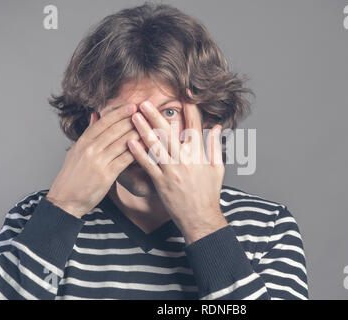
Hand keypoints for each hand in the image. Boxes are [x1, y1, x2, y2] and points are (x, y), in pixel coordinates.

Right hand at [46, 104, 141, 217]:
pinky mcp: (106, 175)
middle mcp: (89, 149)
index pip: (103, 122)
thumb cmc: (72, 177)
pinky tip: (147, 147)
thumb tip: (95, 114)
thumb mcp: (76, 151)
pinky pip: (125, 159)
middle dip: (132, 119)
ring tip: (151, 127)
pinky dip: (138, 152)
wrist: (65, 200)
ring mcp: (98, 161)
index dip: (119, 113)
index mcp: (82, 142)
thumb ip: (88, 133)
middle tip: (146, 112)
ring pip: (122, 142)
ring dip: (138, 133)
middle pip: (114, 129)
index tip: (132, 106)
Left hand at [128, 100, 227, 244]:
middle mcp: (185, 160)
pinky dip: (138, 153)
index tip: (183, 94)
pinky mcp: (161, 182)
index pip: (195, 125)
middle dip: (156, 115)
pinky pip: (147, 165)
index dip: (189, 108)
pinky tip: (130, 142)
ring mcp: (172, 171)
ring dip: (143, 129)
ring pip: (155, 145)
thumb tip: (216, 127)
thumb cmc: (208, 194)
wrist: (200, 218)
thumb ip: (215, 146)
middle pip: (169, 132)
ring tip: (133, 117)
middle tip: (144, 102)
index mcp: (199, 154)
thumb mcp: (217, 169)